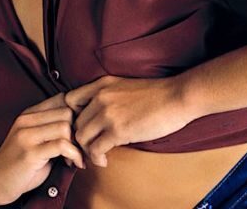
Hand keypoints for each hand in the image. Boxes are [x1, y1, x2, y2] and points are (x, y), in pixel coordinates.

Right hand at [0, 93, 84, 205]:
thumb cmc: (21, 163)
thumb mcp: (35, 140)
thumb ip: (52, 129)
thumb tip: (83, 125)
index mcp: (28, 114)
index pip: (61, 98)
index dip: (78, 114)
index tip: (81, 132)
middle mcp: (26, 120)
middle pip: (67, 112)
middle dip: (79, 131)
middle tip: (80, 148)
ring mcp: (26, 135)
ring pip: (65, 127)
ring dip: (77, 145)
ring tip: (75, 158)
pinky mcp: (30, 152)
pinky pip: (62, 145)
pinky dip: (74, 155)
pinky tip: (74, 164)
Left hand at [65, 75, 192, 166]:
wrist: (177, 97)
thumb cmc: (156, 94)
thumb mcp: (123, 86)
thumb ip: (106, 96)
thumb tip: (96, 115)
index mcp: (99, 85)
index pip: (69, 101)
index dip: (72, 117)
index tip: (82, 127)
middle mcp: (99, 97)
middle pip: (74, 122)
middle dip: (79, 138)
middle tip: (87, 148)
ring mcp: (107, 113)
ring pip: (81, 137)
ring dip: (86, 150)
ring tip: (96, 155)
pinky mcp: (118, 130)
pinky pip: (95, 149)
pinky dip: (96, 158)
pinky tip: (104, 161)